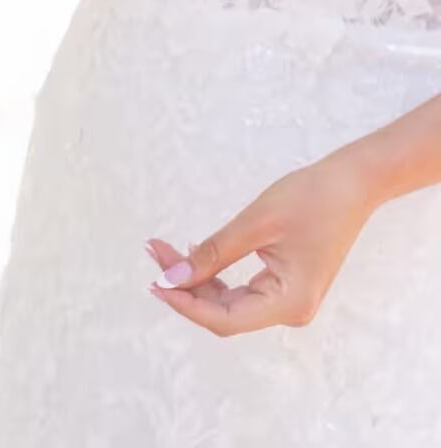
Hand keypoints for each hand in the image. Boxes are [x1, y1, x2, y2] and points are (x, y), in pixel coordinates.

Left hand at [146, 148, 383, 335]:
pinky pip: (242, 289)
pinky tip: (192, 254)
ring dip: (196, 279)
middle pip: (223, 311)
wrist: (350, 185)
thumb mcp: (254, 225)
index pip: (223, 318)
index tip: (154, 281)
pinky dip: (214, 274)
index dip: (185, 304)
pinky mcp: (285, 285)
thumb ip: (213, 254)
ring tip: (164, 250)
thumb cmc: (308, 200)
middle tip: (154, 252)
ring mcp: (288, 299)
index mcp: (289, 304)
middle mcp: (290, 310)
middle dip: (185, 285)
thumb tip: (174, 278)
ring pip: (229, 301)